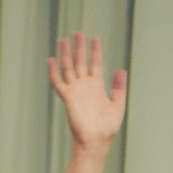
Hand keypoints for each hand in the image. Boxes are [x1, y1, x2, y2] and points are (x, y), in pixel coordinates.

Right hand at [46, 31, 126, 150]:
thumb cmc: (107, 127)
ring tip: (63, 39)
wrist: (96, 140)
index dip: (95, 50)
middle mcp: (84, 85)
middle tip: (78, 32)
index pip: (95, 63)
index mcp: (96, 86)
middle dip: (79, 47)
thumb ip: (118, 88)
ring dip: (65, 54)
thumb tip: (120, 70)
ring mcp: (75, 90)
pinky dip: (53, 71)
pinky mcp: (67, 97)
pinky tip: (51, 60)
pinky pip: (57, 82)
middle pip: (80, 61)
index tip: (95, 37)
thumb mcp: (117, 105)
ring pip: (68, 67)